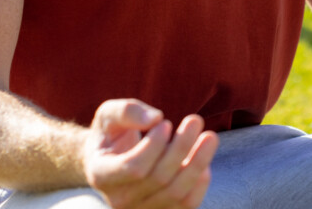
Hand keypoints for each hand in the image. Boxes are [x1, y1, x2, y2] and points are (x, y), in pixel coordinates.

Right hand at [82, 99, 217, 208]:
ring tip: (209, 137)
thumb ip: (127, 111)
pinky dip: (200, 183)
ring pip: (176, 193)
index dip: (155, 146)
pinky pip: (186, 204)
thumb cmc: (110, 134)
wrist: (110, 161)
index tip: (166, 122)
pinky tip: (204, 161)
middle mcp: (119, 200)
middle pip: (159, 178)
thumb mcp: (108, 115)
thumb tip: (155, 118)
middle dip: (181, 147)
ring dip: (197, 163)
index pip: (133, 168)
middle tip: (195, 120)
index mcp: (101, 175)